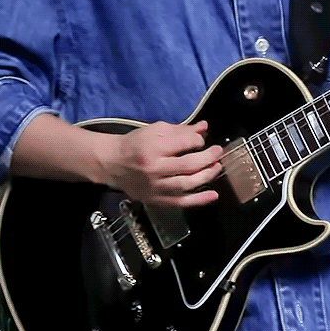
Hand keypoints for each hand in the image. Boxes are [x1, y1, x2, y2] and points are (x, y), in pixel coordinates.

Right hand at [100, 120, 223, 206]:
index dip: (198, 140)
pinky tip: (213, 195)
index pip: (183, 143)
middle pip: (189, 165)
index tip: (201, 139)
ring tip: (217, 167)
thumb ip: (181, 130)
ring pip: (187, 184)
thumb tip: (204, 128)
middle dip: (208, 158)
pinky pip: (181, 202)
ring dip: (207, 176)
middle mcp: (154, 169)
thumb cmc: (135, 144)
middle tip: (218, 152)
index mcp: (152, 148)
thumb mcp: (155, 130)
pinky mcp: (156, 200)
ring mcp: (155, 187)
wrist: (111, 163)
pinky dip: (199, 200)